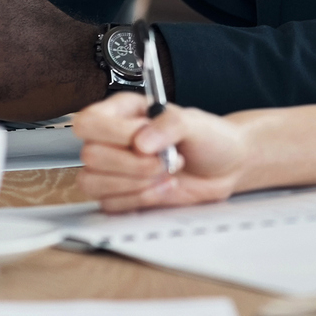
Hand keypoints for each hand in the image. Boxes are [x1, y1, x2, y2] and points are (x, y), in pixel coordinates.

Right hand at [74, 92, 249, 210]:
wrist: (226, 167)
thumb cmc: (209, 138)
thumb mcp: (194, 122)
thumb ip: (169, 124)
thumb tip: (141, 141)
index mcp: (122, 112)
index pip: (89, 122)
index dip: (113, 133)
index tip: (144, 138)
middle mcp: (112, 139)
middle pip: (90, 156)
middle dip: (132, 164)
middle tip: (163, 160)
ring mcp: (113, 169)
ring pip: (93, 183)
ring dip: (135, 183)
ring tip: (164, 173)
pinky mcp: (120, 194)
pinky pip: (110, 204)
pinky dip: (141, 199)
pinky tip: (163, 187)